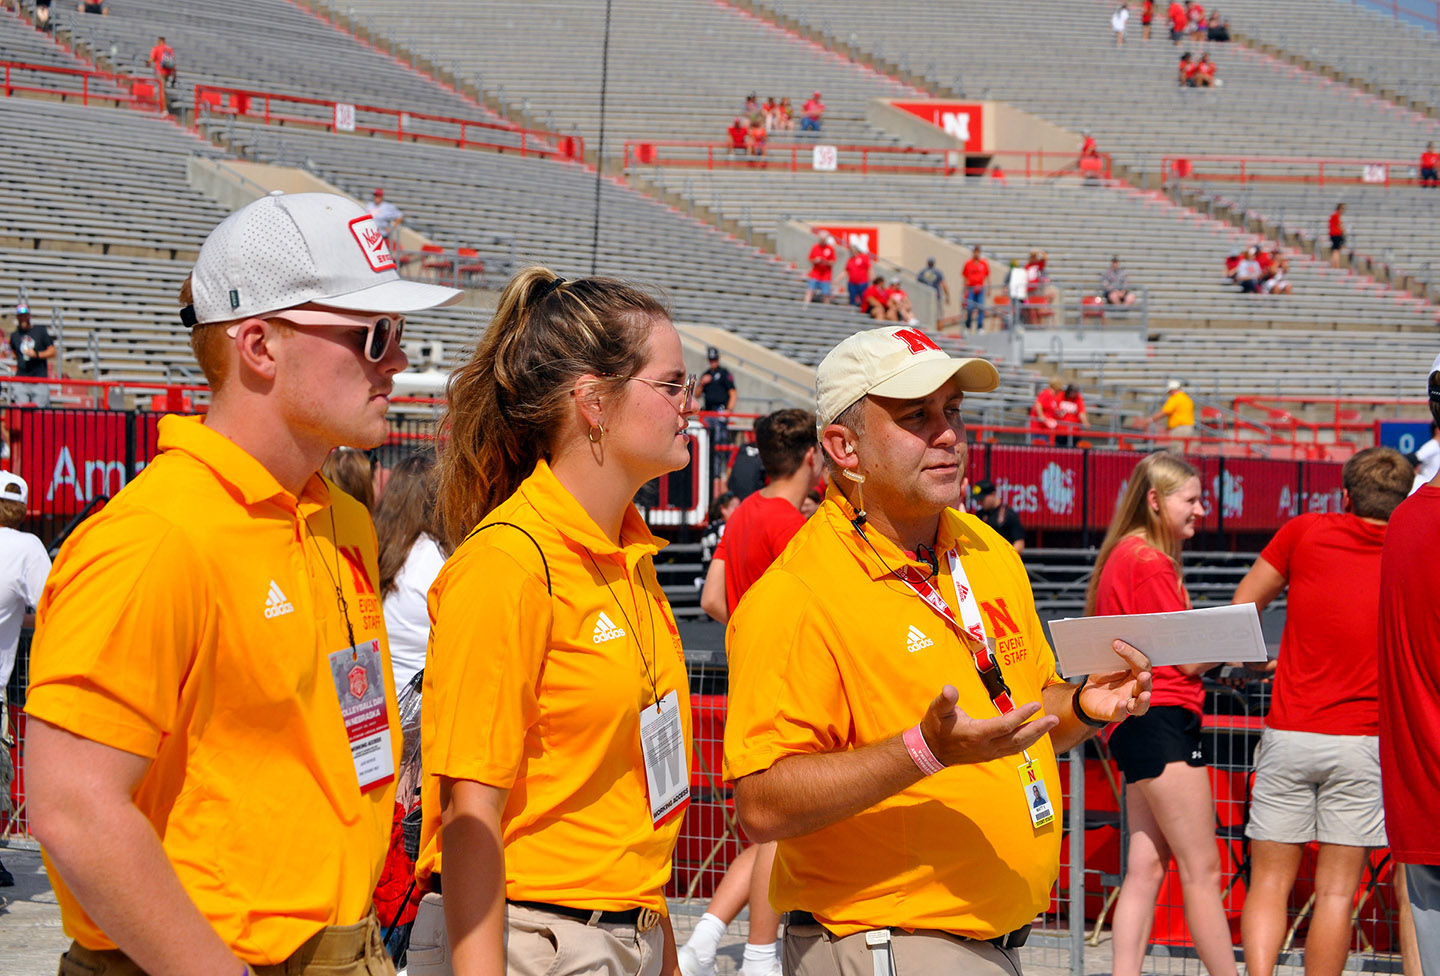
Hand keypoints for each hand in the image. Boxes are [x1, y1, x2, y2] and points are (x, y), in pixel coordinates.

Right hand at [920, 685, 1057, 766]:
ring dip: (1036, 736)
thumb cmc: (936, 727)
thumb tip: (950, 689)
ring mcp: (990, 753)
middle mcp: (986, 746)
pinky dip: (1026, 742)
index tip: (1036, 705)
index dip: (1022, 715)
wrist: (931, 751)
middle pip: (1018, 739)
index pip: (1005, 725)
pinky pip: (1013, 750)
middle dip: (1038, 729)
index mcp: (976, 734)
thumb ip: (945, 700)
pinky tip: (1035, 735)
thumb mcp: (936, 710)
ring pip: (1018, 746)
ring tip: (1049, 725)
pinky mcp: (991, 755)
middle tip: (1054, 719)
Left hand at [1077, 640, 1151, 721]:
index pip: (1141, 665)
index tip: (1117, 643)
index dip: (1132, 654)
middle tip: (1144, 674)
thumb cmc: (1103, 678)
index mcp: (1136, 675)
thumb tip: (1114, 640)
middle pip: (1146, 686)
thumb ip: (1114, 656)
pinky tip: (1122, 704)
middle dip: (1145, 680)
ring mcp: (1126, 703)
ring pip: (1140, 706)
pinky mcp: (1113, 713)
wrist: (1087, 695)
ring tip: (1144, 694)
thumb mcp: (1107, 664)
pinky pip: (1120, 714)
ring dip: (1143, 700)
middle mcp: (1135, 690)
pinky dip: (1121, 709)